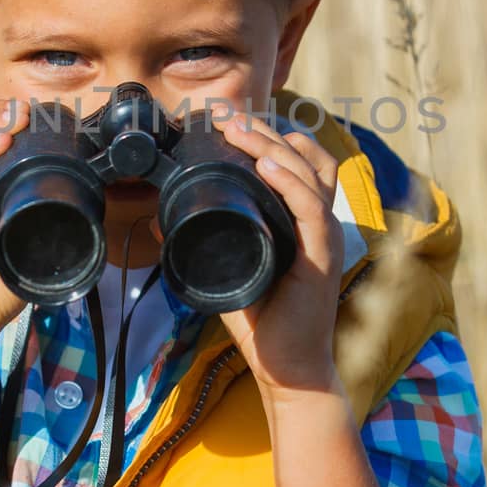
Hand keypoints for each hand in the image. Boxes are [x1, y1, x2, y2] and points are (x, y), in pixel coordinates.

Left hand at [210, 109, 345, 395]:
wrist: (287, 370)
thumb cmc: (263, 322)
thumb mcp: (228, 269)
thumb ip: (203, 241)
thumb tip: (161, 215)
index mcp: (302, 219)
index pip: (297, 160)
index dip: (269, 134)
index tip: (229, 120)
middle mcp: (319, 222)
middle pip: (303, 156)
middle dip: (264, 129)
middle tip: (226, 116)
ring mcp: (324, 238)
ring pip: (310, 173)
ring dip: (273, 146)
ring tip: (239, 130)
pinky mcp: (322, 260)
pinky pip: (312, 211)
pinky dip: (291, 184)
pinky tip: (267, 166)